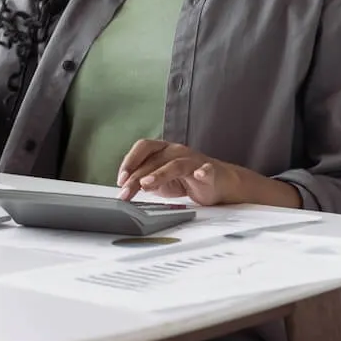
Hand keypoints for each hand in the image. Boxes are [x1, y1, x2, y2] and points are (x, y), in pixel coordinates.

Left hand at [115, 139, 300, 208]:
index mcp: (163, 150)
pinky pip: (206, 170)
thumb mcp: (160, 181)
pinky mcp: (210, 172)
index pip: (143, 148)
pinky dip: (203, 172)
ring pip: (175, 164)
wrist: (220, 184)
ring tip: (147, 184)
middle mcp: (177, 151)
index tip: (120, 179)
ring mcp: (194, 160)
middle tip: (126, 192)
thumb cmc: (187, 180)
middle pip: (154, 160)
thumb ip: (143, 181)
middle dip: (137, 177)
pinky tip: (199, 175)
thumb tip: (124, 188)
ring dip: (159, 174)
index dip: (129, 161)